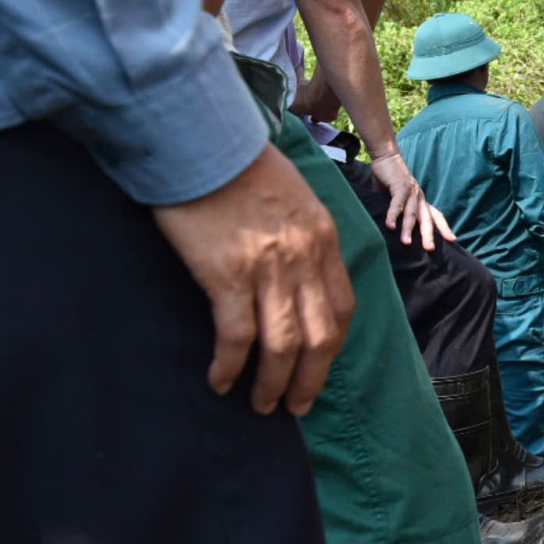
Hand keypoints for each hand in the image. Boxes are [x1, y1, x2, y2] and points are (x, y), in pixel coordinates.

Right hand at [152, 144, 353, 416]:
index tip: (320, 368)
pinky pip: (237, 335)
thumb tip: (295, 274)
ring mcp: (269, 267)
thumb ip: (302, 236)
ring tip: (261, 405)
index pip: (342, 306)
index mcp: (324, 238)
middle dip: (311, 379)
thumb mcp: (293, 197)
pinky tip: (221, 381)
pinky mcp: (227, 274)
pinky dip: (232, 365)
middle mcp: (305, 257)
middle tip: (297, 407)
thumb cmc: (238, 164)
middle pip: (321, 336)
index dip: (332, 345)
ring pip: (284, 344)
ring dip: (274, 383)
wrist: (201, 137)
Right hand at [369, 149, 452, 249]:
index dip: (444, 227)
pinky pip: (396, 204)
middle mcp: (419, 197)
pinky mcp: (399, 187)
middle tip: (431, 250)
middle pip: (427, 219)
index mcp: (421, 200)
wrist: (387, 157)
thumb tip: (391, 226)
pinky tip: (390, 226)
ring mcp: (411, 192)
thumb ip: (398, 209)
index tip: (452, 240)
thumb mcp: (396, 197)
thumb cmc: (391, 179)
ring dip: (409, 229)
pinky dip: (393, 215)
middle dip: (429, 235)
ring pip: (412, 214)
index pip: (436, 216)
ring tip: (406, 243)